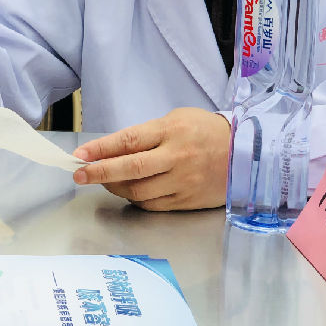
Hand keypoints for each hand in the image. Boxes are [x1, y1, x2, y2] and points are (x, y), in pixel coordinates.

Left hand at [72, 108, 231, 210]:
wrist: (246, 153)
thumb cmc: (205, 132)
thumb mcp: (176, 120)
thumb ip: (146, 135)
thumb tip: (112, 150)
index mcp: (171, 131)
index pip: (128, 141)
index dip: (101, 149)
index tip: (80, 155)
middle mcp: (176, 157)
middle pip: (130, 169)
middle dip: (99, 173)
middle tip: (79, 175)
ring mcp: (182, 182)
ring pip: (138, 191)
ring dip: (114, 187)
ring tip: (104, 181)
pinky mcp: (187, 201)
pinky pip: (152, 204)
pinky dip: (135, 199)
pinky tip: (127, 191)